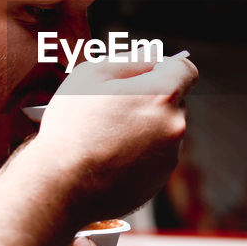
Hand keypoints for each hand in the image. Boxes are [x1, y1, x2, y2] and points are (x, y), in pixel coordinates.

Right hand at [30, 53, 197, 222]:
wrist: (61, 185)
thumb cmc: (72, 127)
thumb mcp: (92, 74)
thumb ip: (129, 61)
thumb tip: (150, 60)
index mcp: (162, 95)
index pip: (185, 69)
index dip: (166, 67)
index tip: (149, 73)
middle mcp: (174, 126)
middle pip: (174, 102)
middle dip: (150, 100)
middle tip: (115, 108)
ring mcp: (169, 157)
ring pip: (163, 131)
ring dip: (144, 129)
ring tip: (107, 137)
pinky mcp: (159, 181)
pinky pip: (153, 158)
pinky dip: (138, 155)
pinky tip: (109, 157)